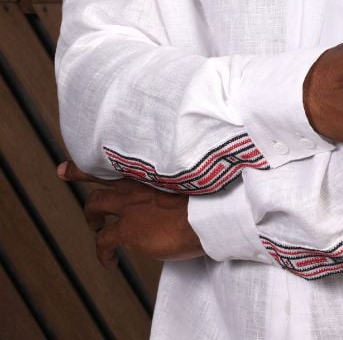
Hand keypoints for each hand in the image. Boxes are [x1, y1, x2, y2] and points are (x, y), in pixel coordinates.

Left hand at [57, 161, 203, 267]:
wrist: (211, 213)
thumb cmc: (213, 196)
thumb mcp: (195, 179)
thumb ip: (178, 181)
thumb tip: (181, 193)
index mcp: (154, 167)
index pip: (122, 155)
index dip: (106, 150)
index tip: (89, 146)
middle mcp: (137, 181)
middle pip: (98, 175)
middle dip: (79, 174)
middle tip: (65, 171)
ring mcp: (129, 204)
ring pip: (95, 204)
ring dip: (92, 216)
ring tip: (95, 226)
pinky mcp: (128, 229)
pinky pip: (103, 241)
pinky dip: (103, 253)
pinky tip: (110, 262)